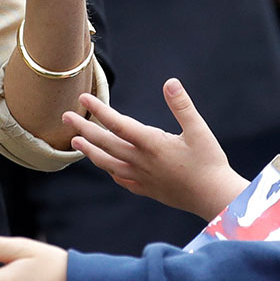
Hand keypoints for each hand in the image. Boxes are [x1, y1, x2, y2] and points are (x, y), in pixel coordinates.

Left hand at [64, 81, 246, 221]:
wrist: (213, 197)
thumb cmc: (209, 162)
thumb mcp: (199, 130)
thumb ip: (182, 106)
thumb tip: (170, 82)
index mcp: (152, 144)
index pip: (118, 123)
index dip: (99, 109)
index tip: (83, 98)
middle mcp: (141, 161)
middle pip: (106, 143)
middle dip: (84, 128)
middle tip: (66, 117)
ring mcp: (142, 177)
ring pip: (108, 163)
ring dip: (90, 151)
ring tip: (76, 142)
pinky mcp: (147, 189)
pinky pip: (121, 179)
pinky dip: (109, 170)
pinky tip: (106, 167)